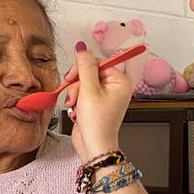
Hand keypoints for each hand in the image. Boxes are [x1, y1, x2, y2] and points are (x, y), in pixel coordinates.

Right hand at [61, 43, 133, 161]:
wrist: (93, 146)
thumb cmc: (97, 124)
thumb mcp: (88, 90)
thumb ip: (84, 66)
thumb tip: (82, 47)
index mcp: (120, 80)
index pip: (97, 61)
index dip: (82, 68)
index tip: (72, 76)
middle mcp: (115, 86)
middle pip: (88, 72)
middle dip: (77, 84)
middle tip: (75, 95)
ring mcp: (105, 95)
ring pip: (82, 83)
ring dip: (74, 94)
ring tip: (75, 106)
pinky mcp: (95, 102)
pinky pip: (81, 93)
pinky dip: (76, 101)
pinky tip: (77, 111)